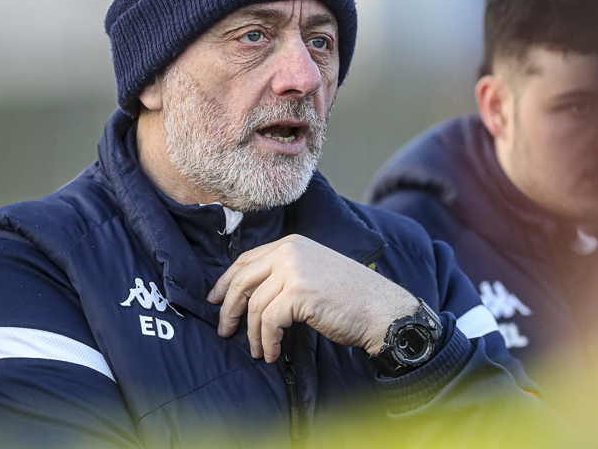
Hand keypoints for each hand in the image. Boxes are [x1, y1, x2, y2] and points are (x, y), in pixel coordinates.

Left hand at [207, 234, 418, 361]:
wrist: (382, 309)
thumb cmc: (352, 298)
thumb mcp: (315, 272)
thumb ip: (286, 273)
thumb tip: (251, 293)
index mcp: (293, 243)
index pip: (246, 260)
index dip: (226, 282)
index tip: (215, 300)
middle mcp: (290, 251)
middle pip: (242, 280)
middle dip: (228, 309)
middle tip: (224, 331)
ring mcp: (294, 270)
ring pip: (254, 305)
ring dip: (252, 334)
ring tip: (258, 351)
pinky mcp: (298, 293)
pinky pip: (268, 322)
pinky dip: (267, 341)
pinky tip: (273, 353)